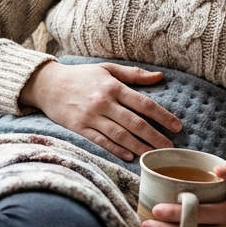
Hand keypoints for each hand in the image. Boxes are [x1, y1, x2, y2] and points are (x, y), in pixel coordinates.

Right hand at [18, 60, 181, 160]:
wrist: (48, 84)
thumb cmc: (80, 76)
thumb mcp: (107, 69)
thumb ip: (134, 75)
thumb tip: (160, 76)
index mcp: (113, 86)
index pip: (144, 104)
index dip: (163, 116)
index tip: (177, 127)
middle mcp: (104, 102)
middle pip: (135, 123)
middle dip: (155, 137)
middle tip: (170, 149)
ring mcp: (91, 116)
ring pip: (120, 135)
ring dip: (139, 147)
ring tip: (154, 157)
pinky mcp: (80, 128)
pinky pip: (102, 141)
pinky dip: (117, 149)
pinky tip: (129, 157)